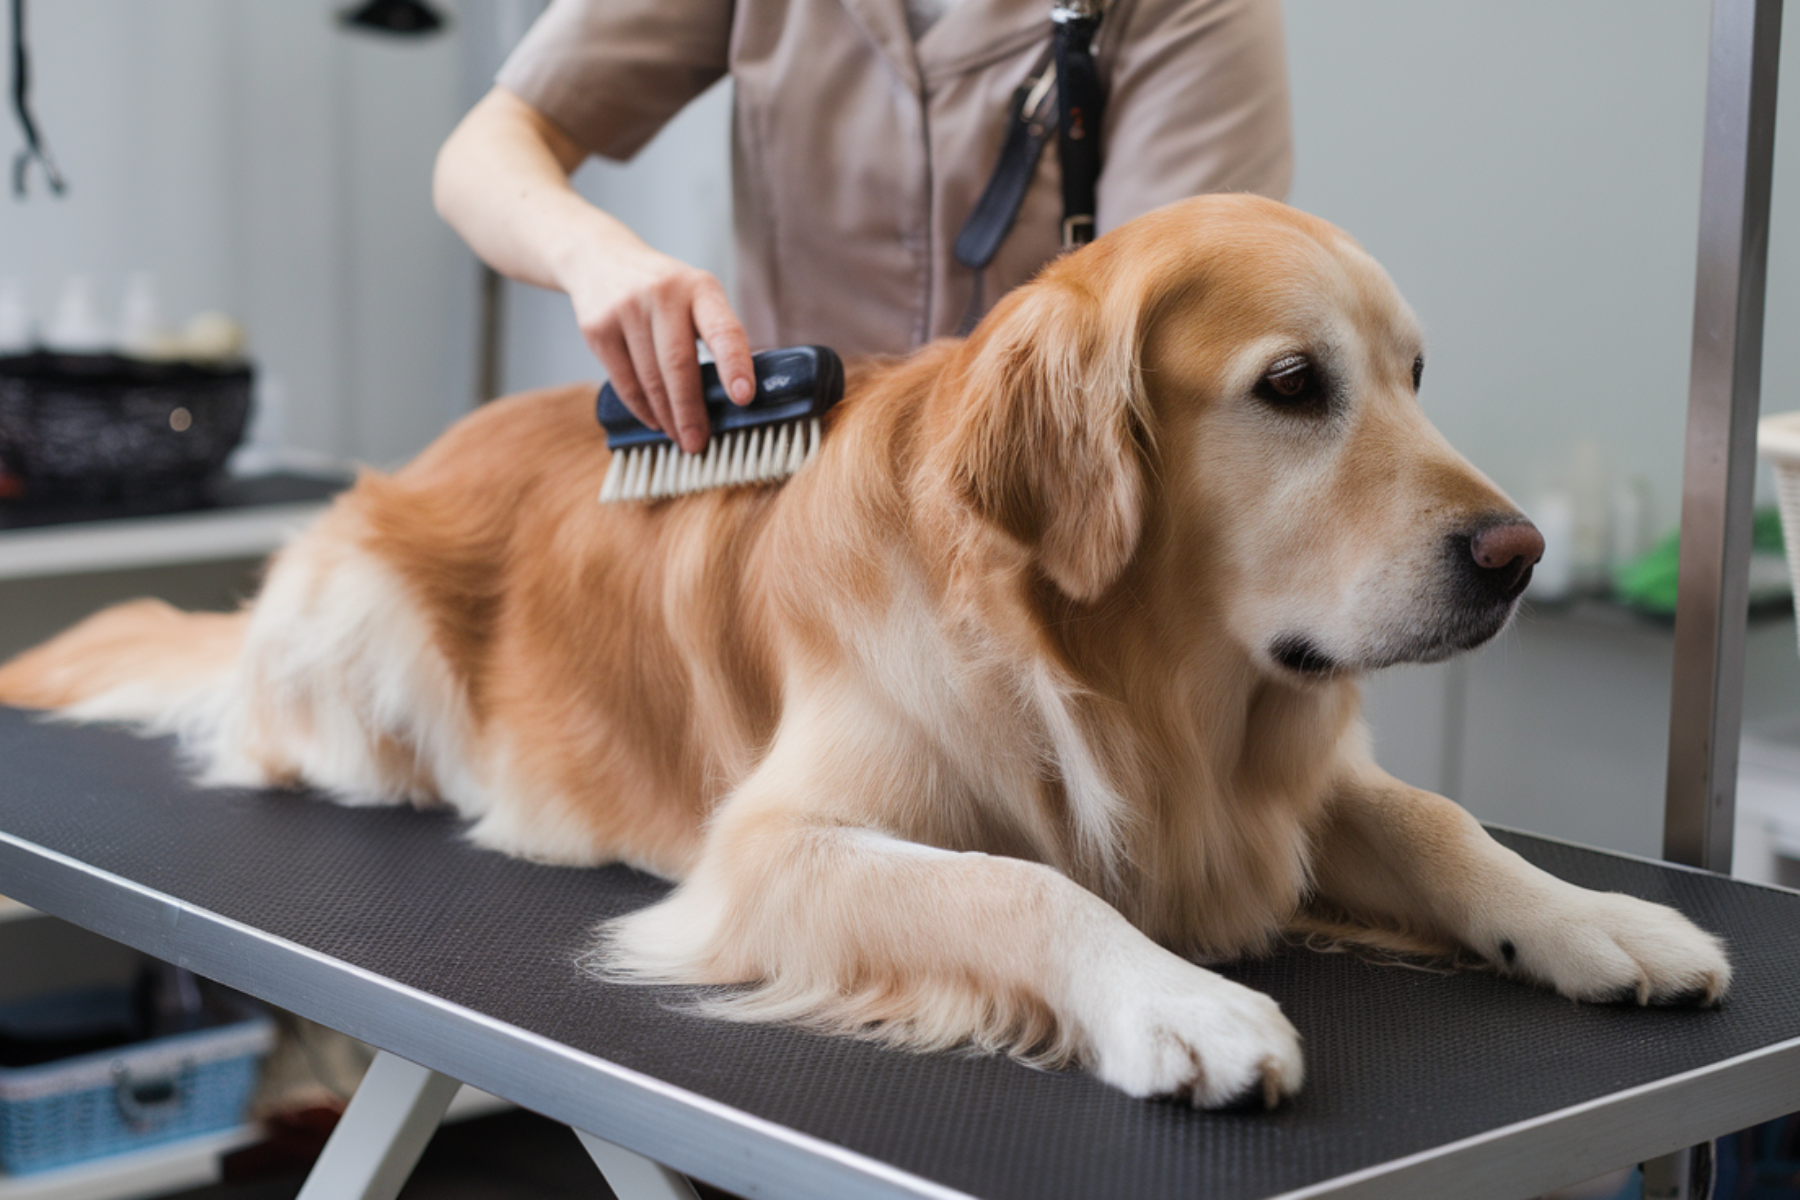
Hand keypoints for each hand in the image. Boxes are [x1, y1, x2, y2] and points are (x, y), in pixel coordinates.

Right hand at [566, 245, 755, 453]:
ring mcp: (626, 310)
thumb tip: (734, 397)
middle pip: (679, 365)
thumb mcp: (695, 295)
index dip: (735, 365)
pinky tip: (655, 420)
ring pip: (650, 380)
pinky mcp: (597, 328)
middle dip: (691, 411)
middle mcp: (663, 294)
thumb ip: (715, 334)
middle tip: (699, 442)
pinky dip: (641, 408)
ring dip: (667, 416)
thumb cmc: (663, 291)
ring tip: (680, 437)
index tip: (744, 397)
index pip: (722, 329)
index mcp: (700, 288)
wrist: (599, 259)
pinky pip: (624, 381)